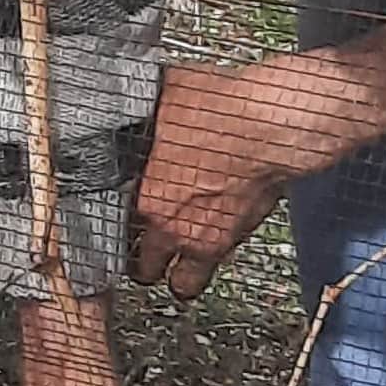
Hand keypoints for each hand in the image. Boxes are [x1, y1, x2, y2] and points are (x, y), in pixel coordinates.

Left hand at [128, 39, 385, 298]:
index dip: (111, 225)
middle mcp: (173, 229)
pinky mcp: (237, 241)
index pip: (111, 231)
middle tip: (142, 244)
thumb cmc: (222, 109)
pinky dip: (206, 261)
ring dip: (175, 274)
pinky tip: (205, 239)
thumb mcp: (163, 99)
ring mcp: (206, 241)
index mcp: (147, 198)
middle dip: (141, 261)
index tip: (116, 218)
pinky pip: (213, 267)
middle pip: (142, 270)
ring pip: (181, 286)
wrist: (274, 126)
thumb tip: (128, 101)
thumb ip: (140, 115)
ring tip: (172, 258)